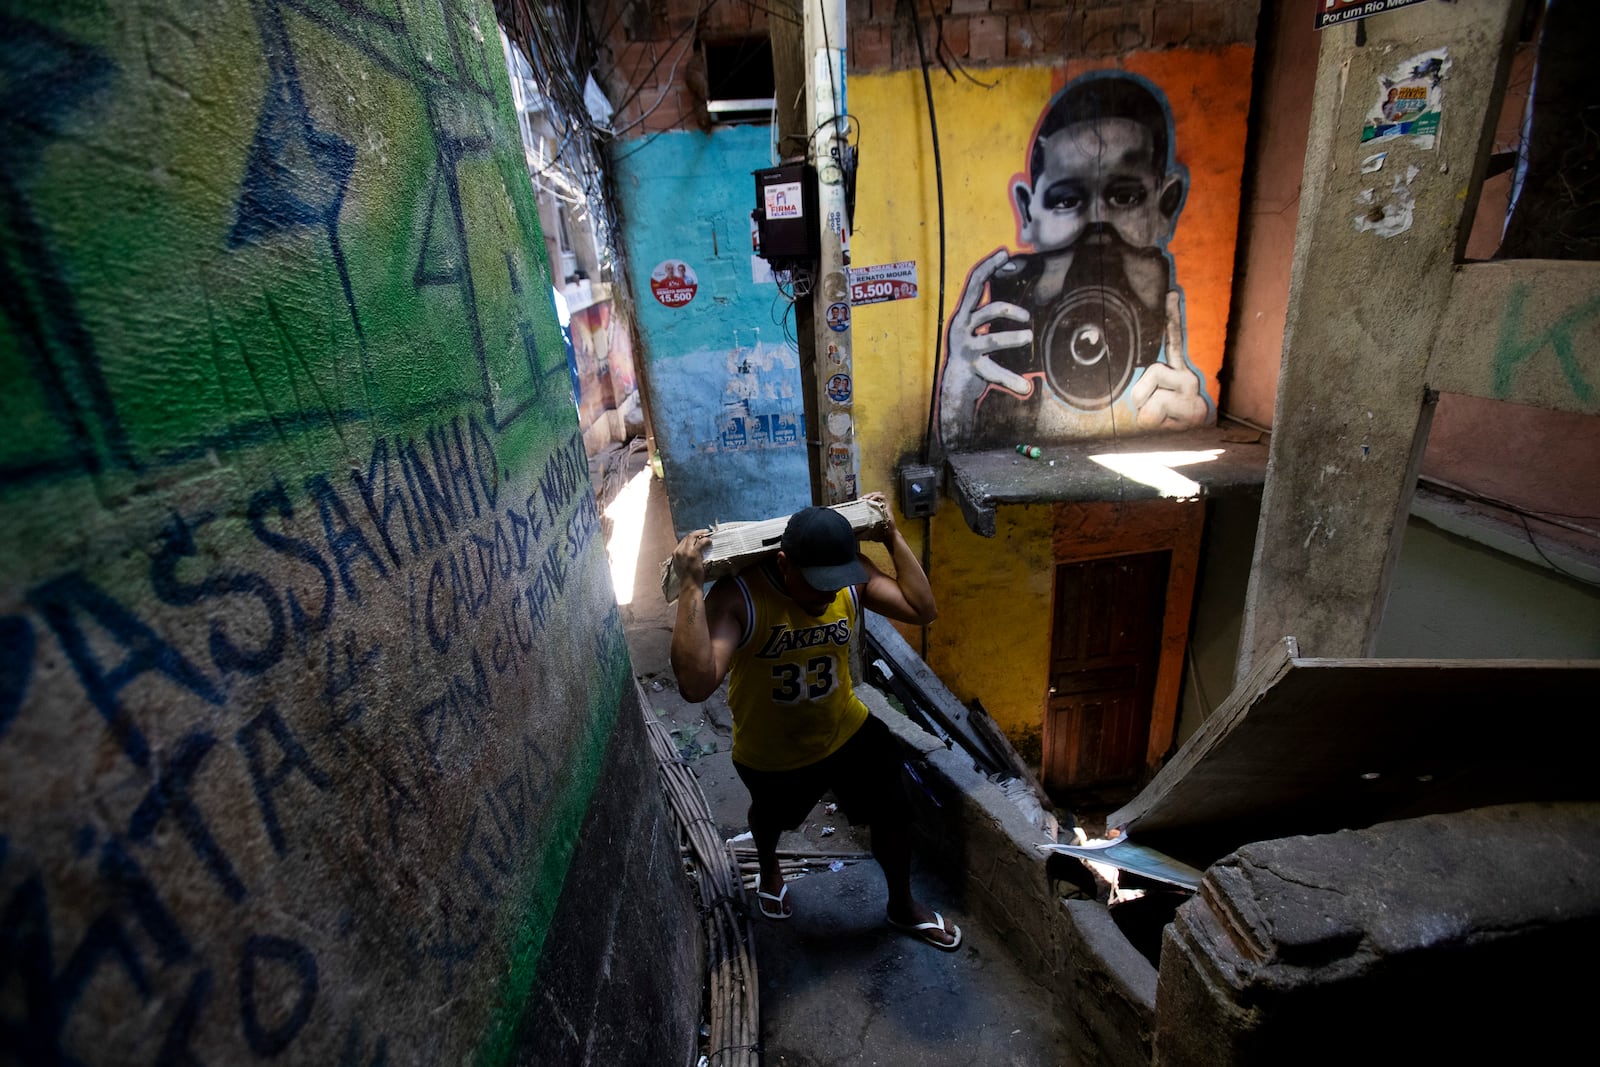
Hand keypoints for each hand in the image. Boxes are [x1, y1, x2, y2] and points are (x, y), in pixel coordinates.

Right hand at [672, 529, 710, 586]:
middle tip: (704, 532)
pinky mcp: (693, 554)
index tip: (698, 537)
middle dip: (696, 533)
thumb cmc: (687, 578)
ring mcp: (685, 552)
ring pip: (693, 537)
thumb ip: (684, 558)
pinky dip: (706, 540)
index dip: (691, 537)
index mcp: (675, 554)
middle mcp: (678, 551)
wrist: (689, 585)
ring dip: (701, 534)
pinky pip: (700, 542)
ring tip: (707, 534)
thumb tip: (690, 553)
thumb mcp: (681, 566)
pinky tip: (710, 541)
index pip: (683, 541)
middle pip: (687, 537)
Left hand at [860, 492, 897, 545]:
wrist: (888, 535)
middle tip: (861, 499)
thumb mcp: (868, 530)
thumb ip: (861, 530)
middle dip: (866, 496)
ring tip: (866, 498)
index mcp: (875, 511)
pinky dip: (877, 496)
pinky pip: (883, 497)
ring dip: (871, 494)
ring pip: (878, 495)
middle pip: (873, 496)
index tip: (858, 501)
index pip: (869, 500)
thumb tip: (851, 533)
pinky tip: (871, 499)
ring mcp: (884, 506)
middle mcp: (880, 507)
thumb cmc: (879, 533)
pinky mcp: (888, 506)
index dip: (864, 499)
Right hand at [940, 250, 1033, 445]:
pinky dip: (1011, 380)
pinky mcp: (972, 366)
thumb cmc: (973, 350)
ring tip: (1029, 338)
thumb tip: (1009, 279)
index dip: (988, 267)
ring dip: (1013, 339)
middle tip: (1026, 314)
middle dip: (1004, 305)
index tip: (1005, 253)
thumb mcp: (979, 325)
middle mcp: (961, 326)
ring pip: (992, 339)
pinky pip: (994, 372)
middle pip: (982, 310)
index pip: (974, 282)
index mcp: (965, 313)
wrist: (955, 383)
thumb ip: (990, 308)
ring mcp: (966, 346)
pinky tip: (1025, 387)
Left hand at [1130, 291, 1207, 429]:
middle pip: (1152, 371)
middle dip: (1141, 395)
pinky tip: (1167, 427)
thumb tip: (1131, 390)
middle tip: (1154, 410)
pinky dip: (1151, 423)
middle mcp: (1188, 376)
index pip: (1173, 340)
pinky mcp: (1192, 409)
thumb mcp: (1150, 401)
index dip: (1172, 316)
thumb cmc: (1166, 421)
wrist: (1192, 445)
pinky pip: (1153, 412)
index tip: (1170, 293)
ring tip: (1161, 420)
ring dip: (1145, 413)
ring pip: (1147, 396)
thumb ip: (1142, 387)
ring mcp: (1191, 392)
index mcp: (1178, 371)